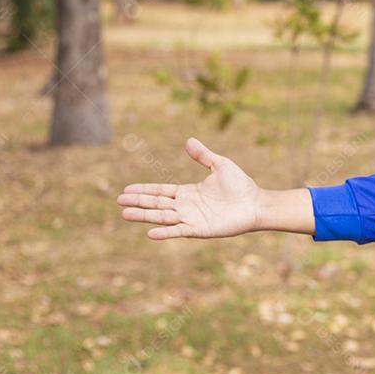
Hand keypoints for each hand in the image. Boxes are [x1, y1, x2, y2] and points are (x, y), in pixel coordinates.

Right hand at [117, 137, 263, 239]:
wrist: (256, 203)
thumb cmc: (240, 185)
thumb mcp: (220, 165)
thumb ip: (203, 155)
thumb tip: (188, 140)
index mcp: (188, 192)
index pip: (161, 191)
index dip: (144, 190)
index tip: (126, 189)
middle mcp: (186, 206)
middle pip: (157, 203)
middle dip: (138, 201)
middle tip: (118, 201)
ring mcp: (191, 218)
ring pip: (162, 217)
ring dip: (144, 215)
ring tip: (125, 214)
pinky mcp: (199, 229)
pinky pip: (178, 231)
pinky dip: (165, 232)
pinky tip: (150, 233)